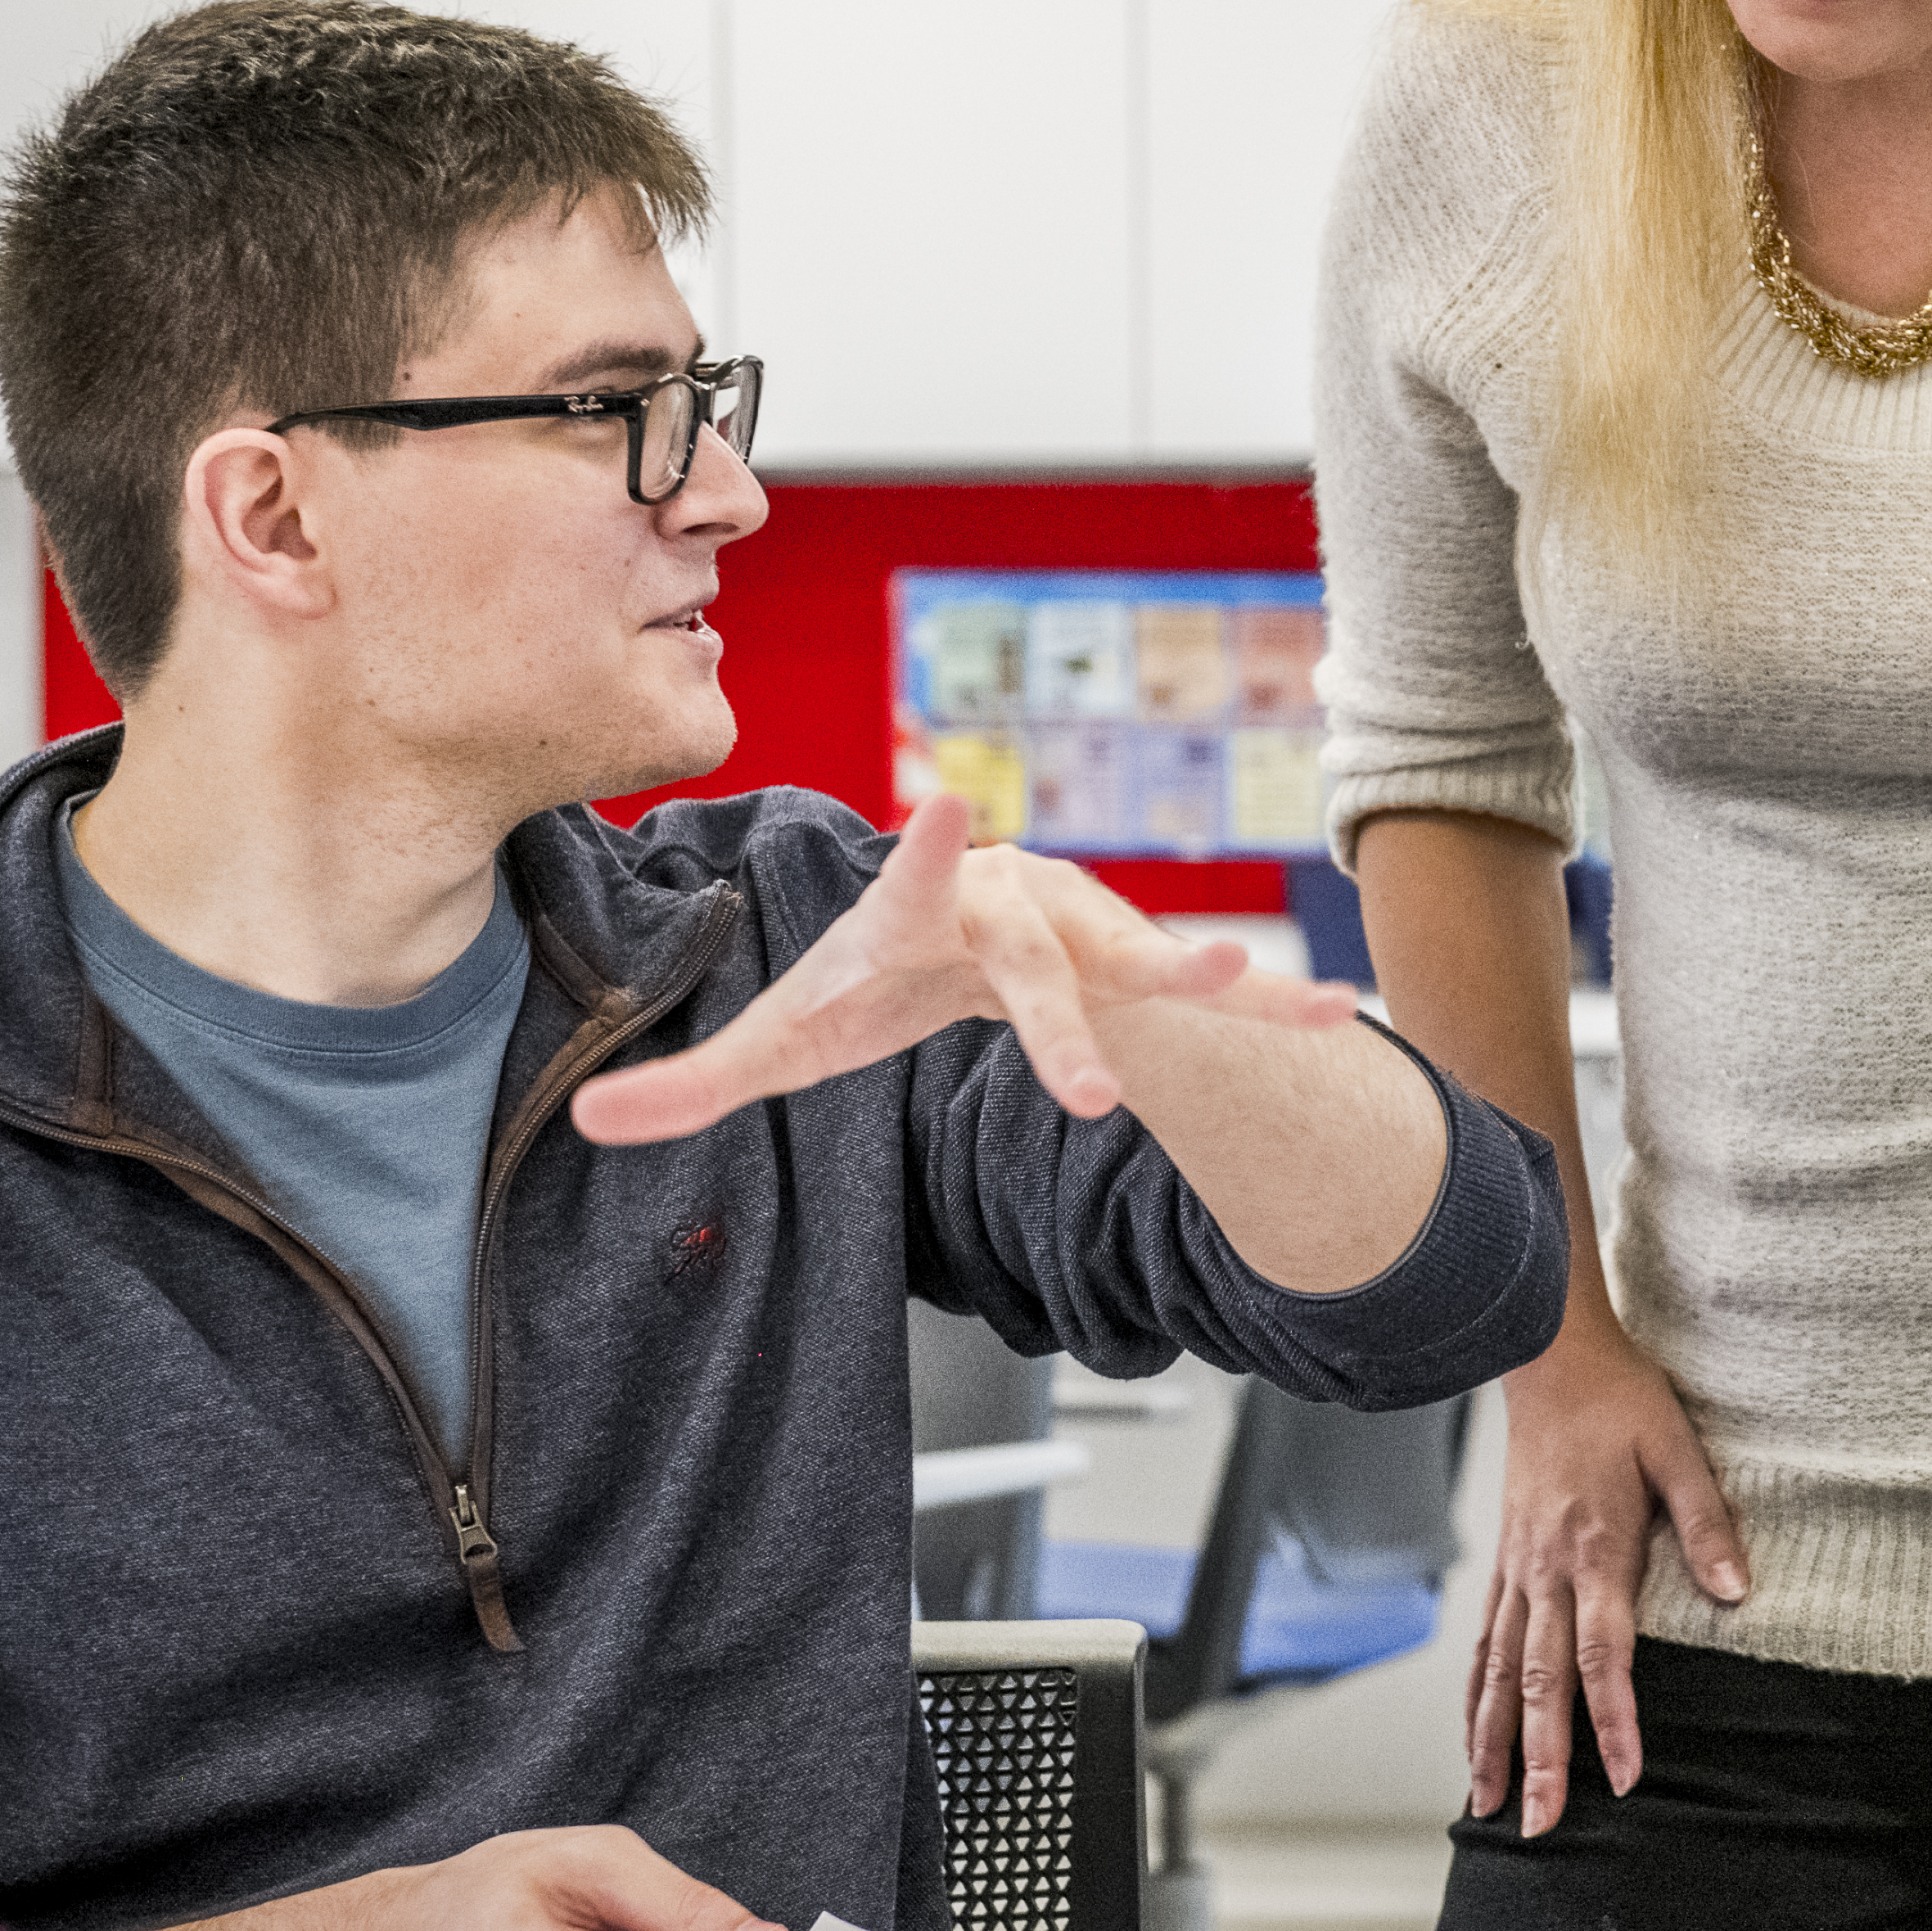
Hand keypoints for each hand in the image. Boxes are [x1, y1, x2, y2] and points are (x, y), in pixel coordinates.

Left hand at [571, 792, 1360, 1145]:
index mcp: (921, 916)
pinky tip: (1341, 1015)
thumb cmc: (877, 977)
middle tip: (1084, 1097)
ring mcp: (1087, 942)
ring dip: (1199, 982)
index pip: (914, 884)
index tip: (939, 801)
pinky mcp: (1143, 977)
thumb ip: (695, 1085)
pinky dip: (1280, 1011)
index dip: (926, 850)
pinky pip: (1214, 1004)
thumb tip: (590, 1129)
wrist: (972, 931)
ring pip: (1146, 965)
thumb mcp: (790, 1037)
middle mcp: (1012, 914)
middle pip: (1039, 972)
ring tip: (1245, 983)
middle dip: (1063, 1030)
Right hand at [1463, 1336, 1744, 1835]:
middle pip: (1539, 1683)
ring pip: (1499, 1673)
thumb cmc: (1620, 1400)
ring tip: (1487, 1804)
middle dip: (1538, 1759)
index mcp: (1594, 1548)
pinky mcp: (1507, 1565)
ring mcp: (1519, 1571)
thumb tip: (1735, 1592)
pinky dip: (1476, 1698)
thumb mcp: (1678, 1450)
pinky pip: (1485, 1645)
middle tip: (1539, 1826)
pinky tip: (1473, 1736)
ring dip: (1493, 1742)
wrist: (1551, 1357)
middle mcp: (1546, 1571)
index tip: (1623, 1779)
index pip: (1601, 1655)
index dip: (1613, 1721)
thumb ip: (1707, 1524)